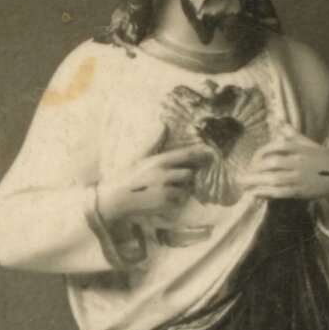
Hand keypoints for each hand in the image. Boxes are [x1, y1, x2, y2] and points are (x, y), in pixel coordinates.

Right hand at [95, 141, 210, 226]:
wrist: (117, 198)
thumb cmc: (128, 176)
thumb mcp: (140, 156)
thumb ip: (154, 142)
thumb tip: (163, 124)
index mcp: (159, 161)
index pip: (185, 155)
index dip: (200, 153)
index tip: (211, 153)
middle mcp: (165, 175)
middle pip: (188, 174)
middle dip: (184, 177)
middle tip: (172, 178)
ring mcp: (167, 191)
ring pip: (185, 189)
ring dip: (180, 190)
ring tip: (163, 189)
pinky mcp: (166, 205)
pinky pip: (179, 202)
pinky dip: (174, 201)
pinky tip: (161, 198)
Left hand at [238, 127, 328, 206]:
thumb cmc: (323, 159)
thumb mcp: (309, 143)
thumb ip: (291, 133)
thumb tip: (277, 119)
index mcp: (299, 148)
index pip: (276, 146)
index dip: (262, 152)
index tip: (254, 158)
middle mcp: (298, 162)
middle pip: (272, 163)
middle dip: (255, 168)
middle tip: (244, 173)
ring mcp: (299, 178)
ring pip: (274, 179)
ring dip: (257, 181)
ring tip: (243, 183)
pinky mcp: (301, 191)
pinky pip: (281, 192)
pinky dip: (267, 193)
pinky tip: (256, 193)